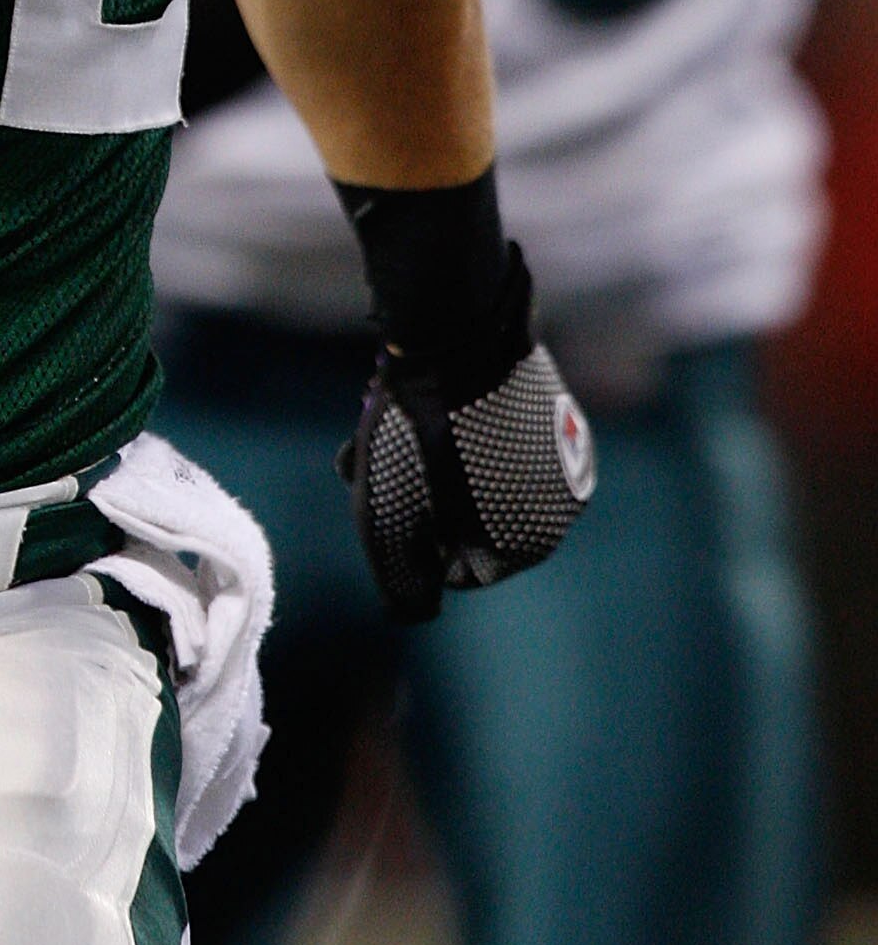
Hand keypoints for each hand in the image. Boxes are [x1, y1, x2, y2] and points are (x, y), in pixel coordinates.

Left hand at [339, 245, 594, 621]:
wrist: (453, 329)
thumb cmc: (417, 430)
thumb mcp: (391, 520)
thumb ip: (406, 582)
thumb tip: (416, 615)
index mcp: (533, 539)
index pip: (461, 567)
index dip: (415, 536)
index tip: (392, 497)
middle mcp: (563, 502)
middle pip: (469, 519)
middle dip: (419, 497)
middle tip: (381, 462)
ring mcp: (561, 450)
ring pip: (476, 475)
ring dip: (432, 461)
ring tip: (396, 431)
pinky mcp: (548, 403)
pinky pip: (490, 433)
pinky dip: (457, 426)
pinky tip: (427, 404)